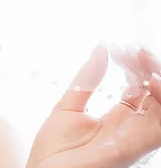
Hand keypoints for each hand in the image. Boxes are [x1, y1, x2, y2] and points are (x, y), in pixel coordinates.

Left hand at [27, 44, 160, 167]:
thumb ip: (87, 80)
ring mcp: (136, 139)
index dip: (138, 66)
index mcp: (119, 120)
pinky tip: (151, 81)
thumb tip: (101, 49)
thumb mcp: (68, 107)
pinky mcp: (133, 149)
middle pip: (157, 95)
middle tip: (137, 51)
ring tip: (144, 60)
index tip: (124, 49)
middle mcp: (133, 130)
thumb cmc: (52, 153)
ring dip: (160, 81)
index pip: (142, 89)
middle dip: (152, 69)